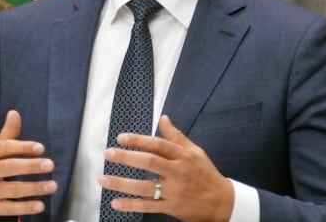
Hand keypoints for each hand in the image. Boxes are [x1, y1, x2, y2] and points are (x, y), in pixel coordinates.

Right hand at [0, 110, 57, 221]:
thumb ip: (7, 135)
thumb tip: (15, 113)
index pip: (3, 148)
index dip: (22, 147)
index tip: (40, 148)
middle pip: (8, 167)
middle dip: (30, 166)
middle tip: (50, 165)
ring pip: (12, 189)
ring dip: (34, 188)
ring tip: (52, 185)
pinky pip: (10, 208)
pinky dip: (26, 207)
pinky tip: (40, 205)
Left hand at [98, 115, 233, 221]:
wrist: (222, 202)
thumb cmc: (206, 174)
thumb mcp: (195, 151)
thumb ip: (176, 136)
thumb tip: (163, 118)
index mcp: (183, 156)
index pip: (158, 145)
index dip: (139, 140)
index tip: (121, 138)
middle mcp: (177, 172)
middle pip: (149, 163)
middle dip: (127, 158)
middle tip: (108, 154)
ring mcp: (174, 191)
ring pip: (145, 186)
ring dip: (122, 183)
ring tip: (103, 179)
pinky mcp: (172, 207)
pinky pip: (148, 206)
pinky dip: (131, 205)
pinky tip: (116, 203)